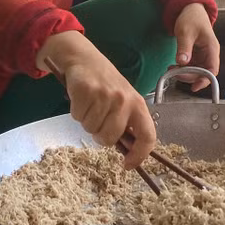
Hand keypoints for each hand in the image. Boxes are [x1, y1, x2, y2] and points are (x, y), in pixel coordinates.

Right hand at [37, 31, 156, 168]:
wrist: (86, 59)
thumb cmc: (107, 84)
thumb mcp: (124, 101)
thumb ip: (127, 123)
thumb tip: (127, 152)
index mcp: (138, 105)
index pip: (147, 136)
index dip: (139, 155)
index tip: (127, 165)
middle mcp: (124, 101)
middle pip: (109, 138)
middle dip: (100, 136)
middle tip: (98, 121)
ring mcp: (105, 96)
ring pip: (91, 129)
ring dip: (87, 121)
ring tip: (91, 105)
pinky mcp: (87, 91)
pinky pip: (78, 117)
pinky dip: (77, 112)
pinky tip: (82, 99)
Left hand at [172, 2, 220, 92]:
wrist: (190, 8)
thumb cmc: (191, 17)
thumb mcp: (185, 31)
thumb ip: (184, 47)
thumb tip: (182, 62)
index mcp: (211, 48)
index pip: (212, 70)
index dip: (205, 80)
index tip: (194, 87)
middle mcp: (209, 53)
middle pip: (203, 73)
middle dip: (189, 76)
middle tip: (175, 74)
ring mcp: (202, 55)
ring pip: (196, 71)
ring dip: (184, 73)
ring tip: (171, 70)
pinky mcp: (196, 55)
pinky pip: (191, 66)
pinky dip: (182, 69)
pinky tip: (173, 66)